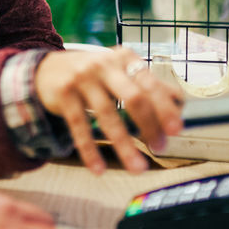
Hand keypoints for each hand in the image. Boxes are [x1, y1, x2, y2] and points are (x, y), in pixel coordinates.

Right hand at [34, 47, 182, 175]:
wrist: (47, 69)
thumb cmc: (93, 74)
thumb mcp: (120, 72)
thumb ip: (148, 84)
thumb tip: (181, 101)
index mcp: (123, 59)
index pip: (149, 83)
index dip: (165, 107)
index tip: (176, 130)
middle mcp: (103, 65)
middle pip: (132, 97)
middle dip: (149, 125)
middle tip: (160, 148)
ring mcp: (81, 78)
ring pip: (106, 115)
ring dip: (124, 145)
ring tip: (138, 168)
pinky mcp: (63, 93)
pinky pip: (79, 125)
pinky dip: (90, 149)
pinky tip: (99, 169)